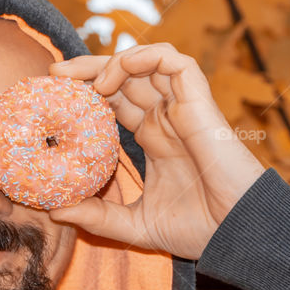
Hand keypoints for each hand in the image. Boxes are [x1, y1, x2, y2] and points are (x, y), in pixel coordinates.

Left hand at [48, 44, 264, 259]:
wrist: (237, 233)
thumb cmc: (198, 230)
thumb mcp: (134, 226)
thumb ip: (97, 217)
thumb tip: (55, 210)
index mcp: (154, 139)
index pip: (114, 102)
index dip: (85, 93)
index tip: (53, 96)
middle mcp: (166, 118)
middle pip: (124, 77)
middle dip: (88, 69)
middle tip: (54, 73)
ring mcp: (182, 108)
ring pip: (146, 62)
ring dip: (111, 61)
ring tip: (81, 78)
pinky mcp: (199, 102)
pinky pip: (175, 62)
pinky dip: (145, 56)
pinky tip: (116, 73)